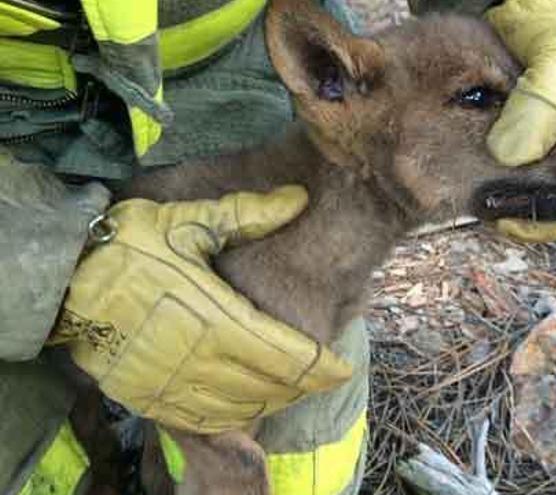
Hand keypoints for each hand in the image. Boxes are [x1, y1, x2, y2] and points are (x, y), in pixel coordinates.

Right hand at [51, 186, 352, 433]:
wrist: (62, 282)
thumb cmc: (128, 246)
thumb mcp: (188, 222)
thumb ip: (247, 214)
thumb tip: (297, 198)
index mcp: (218, 318)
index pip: (287, 356)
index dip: (321, 367)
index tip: (341, 368)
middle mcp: (201, 359)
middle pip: (270, 387)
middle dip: (302, 385)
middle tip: (319, 376)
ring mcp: (174, 384)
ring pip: (241, 408)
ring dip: (271, 402)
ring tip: (287, 388)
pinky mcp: (151, 397)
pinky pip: (204, 420)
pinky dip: (233, 416)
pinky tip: (243, 405)